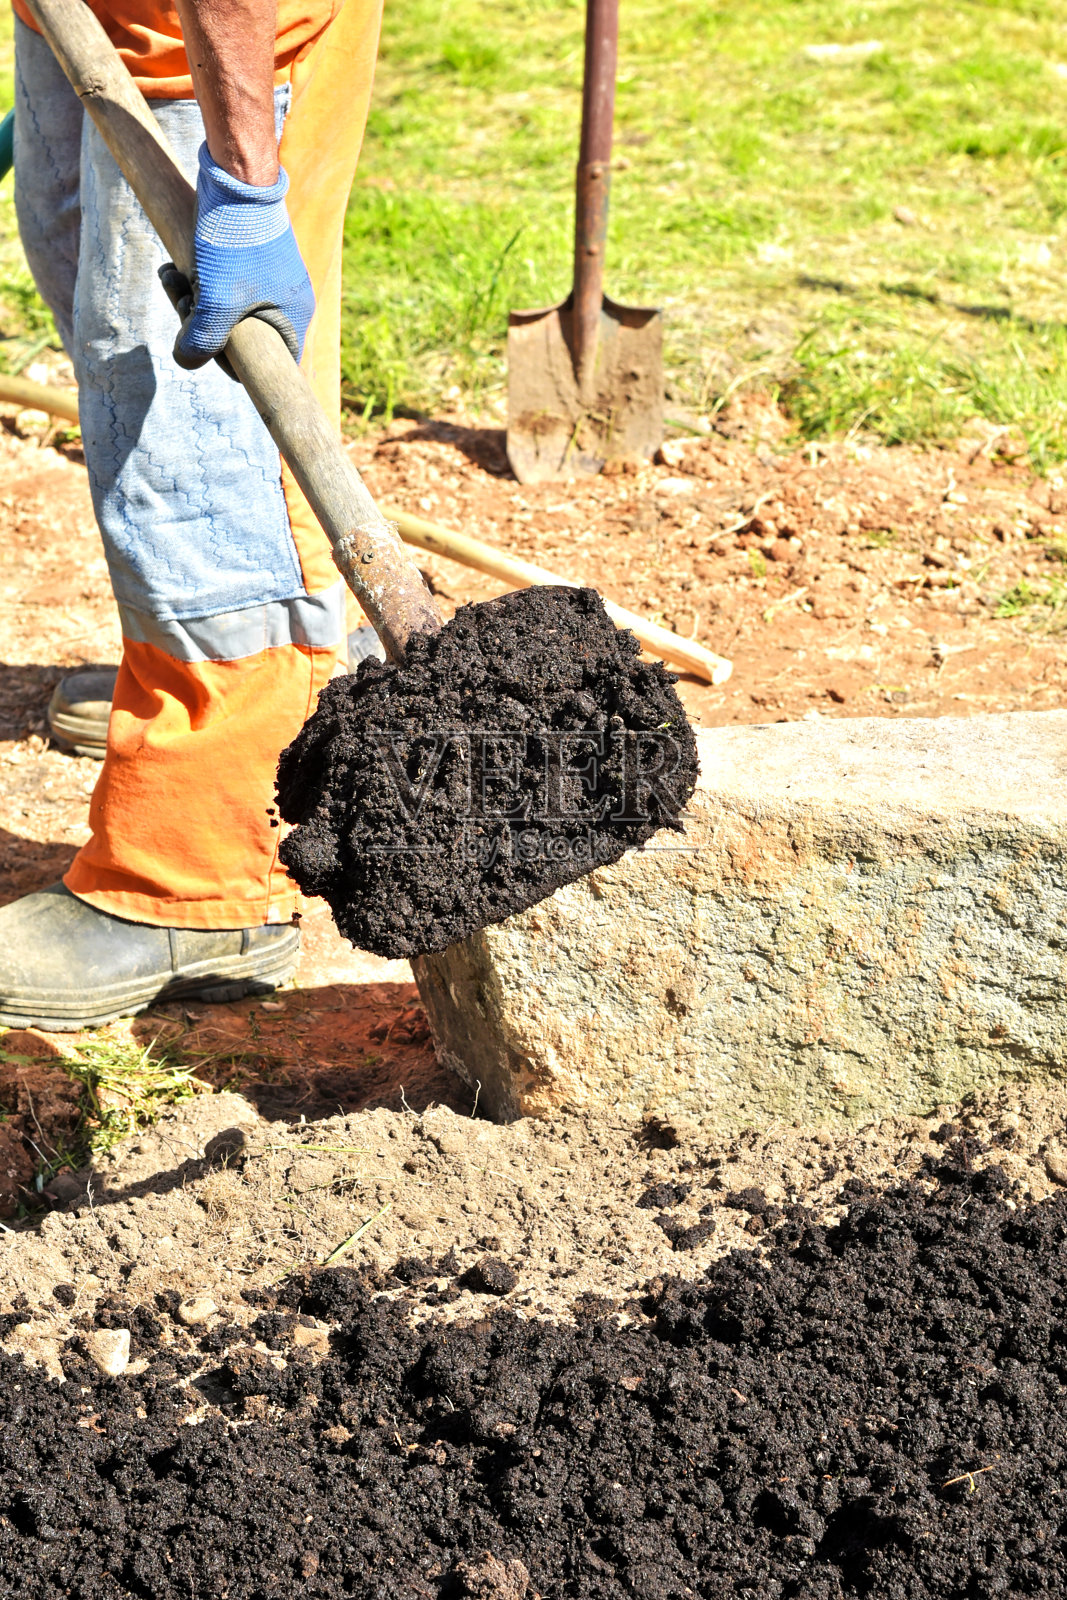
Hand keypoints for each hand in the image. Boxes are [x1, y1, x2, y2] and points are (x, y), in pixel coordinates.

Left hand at [173, 143, 314, 369]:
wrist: (236, 175)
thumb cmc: (234, 240)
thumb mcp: (217, 301)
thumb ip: (202, 340)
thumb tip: (187, 360)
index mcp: (292, 316)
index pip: (268, 364)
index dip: (230, 362)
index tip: (203, 342)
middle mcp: (286, 300)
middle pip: (240, 336)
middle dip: (201, 323)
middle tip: (181, 300)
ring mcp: (269, 278)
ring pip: (225, 309)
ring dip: (193, 300)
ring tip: (171, 276)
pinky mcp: (250, 259)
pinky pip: (222, 285)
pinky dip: (198, 281)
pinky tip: (174, 267)